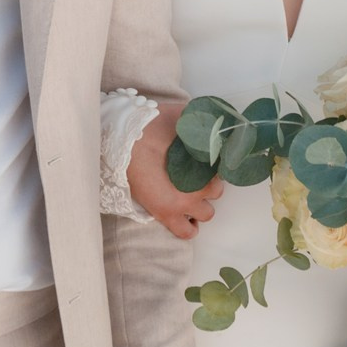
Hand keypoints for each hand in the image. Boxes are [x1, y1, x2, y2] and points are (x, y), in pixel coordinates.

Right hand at [128, 102, 222, 238]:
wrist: (123, 139)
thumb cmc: (152, 125)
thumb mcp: (182, 115)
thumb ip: (202, 120)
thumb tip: (217, 121)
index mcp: (203, 163)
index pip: (222, 171)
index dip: (216, 166)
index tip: (206, 162)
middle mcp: (197, 186)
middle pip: (217, 190)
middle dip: (209, 184)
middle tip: (195, 176)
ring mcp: (182, 204)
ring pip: (208, 213)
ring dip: (201, 204)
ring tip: (187, 195)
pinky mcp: (166, 215)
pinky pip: (187, 232)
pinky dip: (190, 226)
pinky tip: (185, 214)